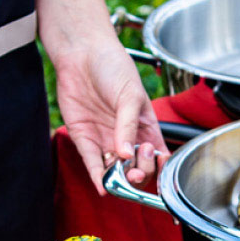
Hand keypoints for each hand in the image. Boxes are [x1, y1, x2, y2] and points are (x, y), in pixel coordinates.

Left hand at [54, 43, 166, 193]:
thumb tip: (128, 154)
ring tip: (121, 177)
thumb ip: (129, 126)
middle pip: (135, 168)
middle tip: (136, 170)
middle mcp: (125, 137)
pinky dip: (97, 177)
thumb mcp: (130, 95)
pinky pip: (92, 164)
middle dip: (138, 174)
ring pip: (115, 171)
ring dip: (119, 179)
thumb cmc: (112, 66)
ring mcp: (105, 140)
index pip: (155, 155)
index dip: (157, 165)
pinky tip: (103, 186)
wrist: (82, 54)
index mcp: (144, 126)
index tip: (156, 163)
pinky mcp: (84, 139)